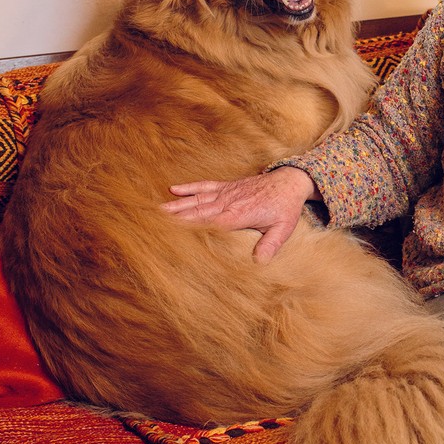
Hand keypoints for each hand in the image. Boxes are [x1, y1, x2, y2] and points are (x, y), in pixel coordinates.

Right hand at [162, 166, 316, 262]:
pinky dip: (189, 187)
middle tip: (154, 224)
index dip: (192, 228)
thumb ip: (270, 245)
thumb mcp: (283, 229)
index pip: (211, 223)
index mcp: (239, 215)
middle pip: (198, 211)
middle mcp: (228, 202)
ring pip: (197, 199)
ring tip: (157, 210)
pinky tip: (173, 189)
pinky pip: (205, 186)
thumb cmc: (285, 207)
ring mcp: (226, 192)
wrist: (290, 181)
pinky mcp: (227, 186)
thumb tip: (259, 262)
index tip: (174, 236)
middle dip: (176, 219)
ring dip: (177, 205)